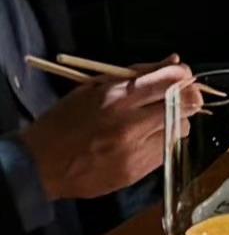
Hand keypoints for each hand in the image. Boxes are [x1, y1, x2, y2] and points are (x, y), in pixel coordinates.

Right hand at [21, 56, 200, 201]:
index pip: (171, 81)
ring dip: (175, 121)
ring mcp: (134, 152)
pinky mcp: (134, 174)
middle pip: (185, 106)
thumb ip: (138, 73)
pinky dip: (162, 141)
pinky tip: (143, 139)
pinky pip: (166, 152)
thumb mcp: (95, 87)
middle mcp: (130, 126)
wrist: (38, 166)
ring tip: (153, 120)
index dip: (183, 75)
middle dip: (185, 98)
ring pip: (181, 130)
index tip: (182, 75)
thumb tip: (174, 60)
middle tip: (175, 97)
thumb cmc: (65, 120)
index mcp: (118, 99)